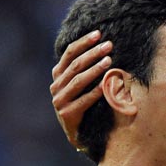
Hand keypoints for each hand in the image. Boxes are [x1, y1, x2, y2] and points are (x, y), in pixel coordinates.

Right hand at [50, 30, 111, 147]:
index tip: (98, 33)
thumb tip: (105, 45)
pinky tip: (107, 83)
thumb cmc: (85, 102)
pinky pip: (84, 100)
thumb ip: (86, 67)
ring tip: (109, 60)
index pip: (69, 53)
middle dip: (93, 53)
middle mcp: (56, 86)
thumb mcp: (81, 83)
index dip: (83, 42)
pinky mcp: (67, 114)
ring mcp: (60, 100)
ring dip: (95, 69)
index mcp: (58, 75)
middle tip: (109, 45)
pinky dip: (96, 91)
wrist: (79, 132)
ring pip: (78, 80)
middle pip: (75, 65)